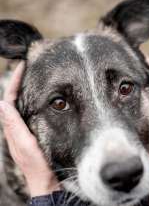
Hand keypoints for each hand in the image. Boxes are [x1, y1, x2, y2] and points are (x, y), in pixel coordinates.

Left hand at [0, 62, 59, 196]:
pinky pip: (27, 112)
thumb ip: (14, 125)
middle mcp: (15, 126)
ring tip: (30, 78)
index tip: (22, 68)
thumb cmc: (36, 164)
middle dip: (17, 83)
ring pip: (19, 105)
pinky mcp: (30, 132)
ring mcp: (22, 129)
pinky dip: (29, 102)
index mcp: (12, 127)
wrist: (45, 179)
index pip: (9, 100)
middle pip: (12, 100)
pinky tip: (37, 98)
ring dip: (22, 91)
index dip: (14, 83)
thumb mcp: (26, 144)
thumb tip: (1, 104)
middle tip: (26, 69)